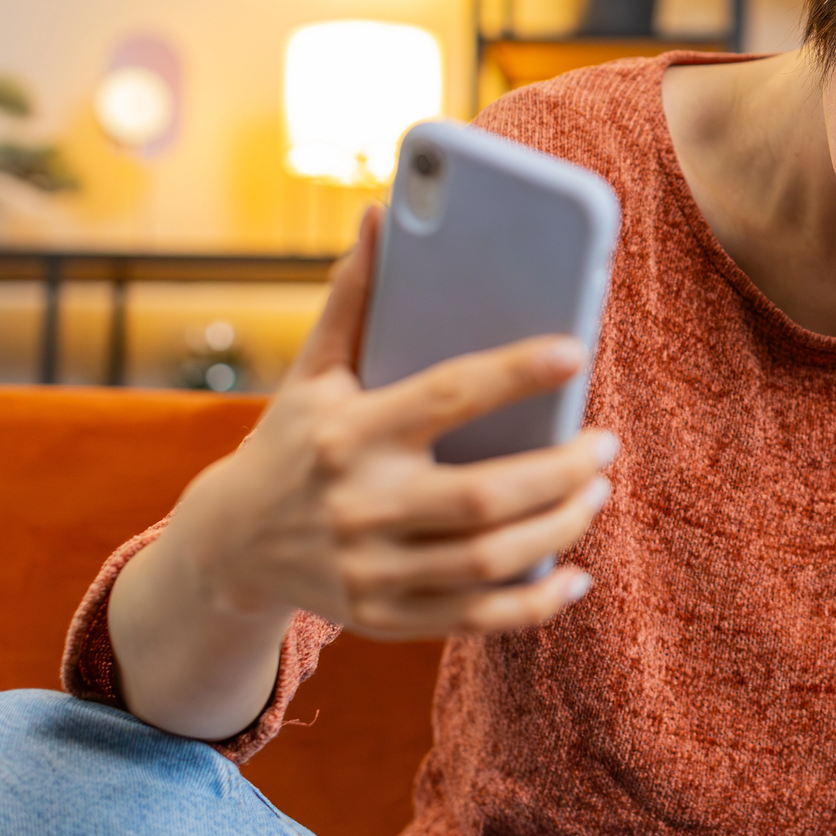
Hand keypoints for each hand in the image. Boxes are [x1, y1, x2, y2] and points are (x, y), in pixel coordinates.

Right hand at [161, 206, 614, 639]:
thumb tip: (381, 215)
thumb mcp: (313, 372)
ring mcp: (372, 569)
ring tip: (595, 491)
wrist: (231, 544)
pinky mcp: (386, 617)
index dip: (515, 373)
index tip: (574, 351)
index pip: (446, 395)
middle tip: (604, 444)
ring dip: (560, 528)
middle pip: (483, 497)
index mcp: (347, 434)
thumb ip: (352, 299)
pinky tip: (574, 573)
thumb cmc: (295, 440)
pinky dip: (535, 603)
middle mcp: (358, 506)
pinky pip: (478, 619)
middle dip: (559, 471)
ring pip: (491, 560)